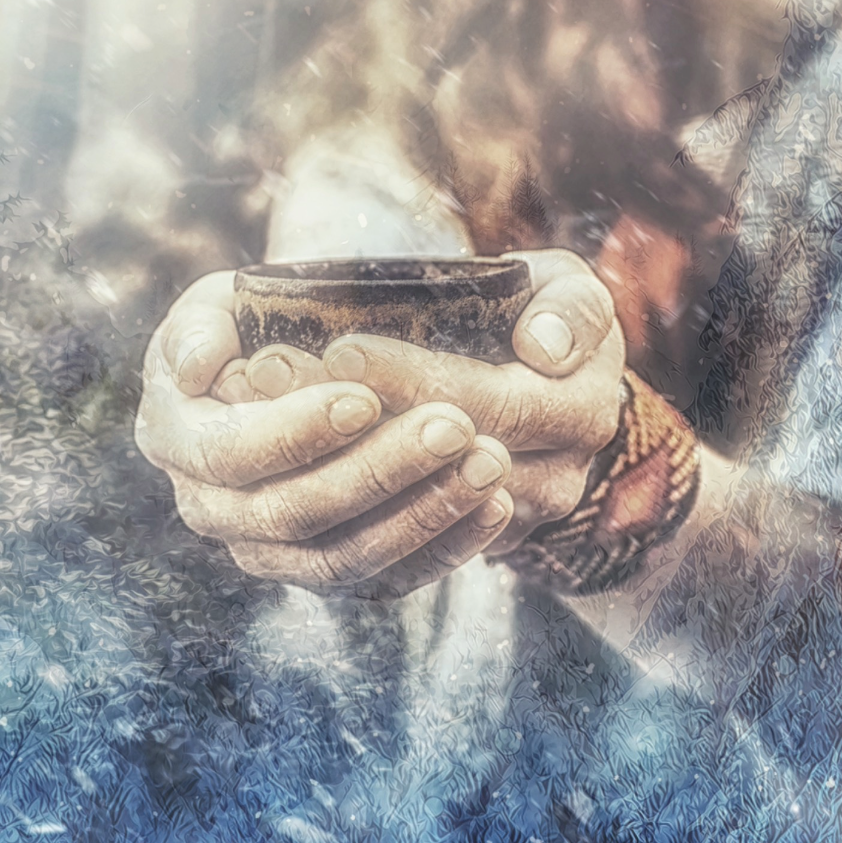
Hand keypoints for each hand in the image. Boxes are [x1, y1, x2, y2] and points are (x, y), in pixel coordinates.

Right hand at [135, 271, 514, 596]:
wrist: (293, 358)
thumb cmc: (254, 319)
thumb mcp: (220, 302)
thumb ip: (203, 325)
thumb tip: (194, 367)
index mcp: (178, 438)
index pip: (233, 453)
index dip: (296, 431)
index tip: (363, 398)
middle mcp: (213, 507)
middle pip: (296, 512)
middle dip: (379, 471)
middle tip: (454, 426)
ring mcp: (270, 552)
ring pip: (344, 558)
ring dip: (423, 515)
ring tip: (489, 463)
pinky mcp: (327, 571)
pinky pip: (386, 580)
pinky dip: (444, 549)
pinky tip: (494, 508)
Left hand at [241, 250, 625, 555]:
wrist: (546, 381)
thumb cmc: (543, 316)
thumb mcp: (568, 289)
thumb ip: (570, 307)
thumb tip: (543, 346)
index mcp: (582, 411)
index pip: (486, 401)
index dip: (409, 379)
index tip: (341, 346)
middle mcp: (555, 481)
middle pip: (435, 463)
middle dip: (349, 420)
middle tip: (273, 368)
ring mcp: (507, 522)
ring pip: (400, 515)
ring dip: (318, 463)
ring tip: (258, 402)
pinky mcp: (459, 547)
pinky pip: (383, 553)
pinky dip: (323, 508)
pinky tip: (274, 458)